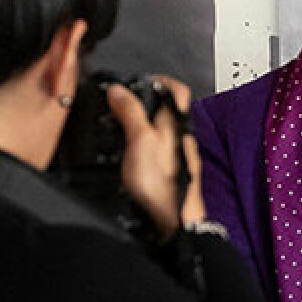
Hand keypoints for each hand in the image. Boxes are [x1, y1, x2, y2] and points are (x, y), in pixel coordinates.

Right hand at [108, 76, 204, 238]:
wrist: (174, 222)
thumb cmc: (162, 185)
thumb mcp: (139, 140)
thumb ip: (130, 113)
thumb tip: (119, 90)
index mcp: (177, 124)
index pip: (178, 90)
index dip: (160, 80)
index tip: (140, 81)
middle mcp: (182, 138)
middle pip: (167, 110)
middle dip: (145, 103)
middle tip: (123, 103)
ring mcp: (179, 156)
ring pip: (162, 130)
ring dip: (142, 124)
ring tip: (120, 126)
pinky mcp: (172, 172)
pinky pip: (158, 150)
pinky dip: (143, 145)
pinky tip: (129, 154)